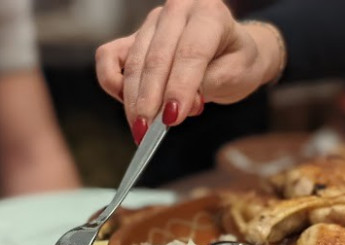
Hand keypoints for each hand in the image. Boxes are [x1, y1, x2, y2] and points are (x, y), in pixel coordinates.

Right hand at [95, 0, 286, 142]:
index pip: (190, 52)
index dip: (179, 87)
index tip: (171, 118)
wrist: (231, 51)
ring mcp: (152, 23)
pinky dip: (113, 82)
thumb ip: (206, 85)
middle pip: (156, 58)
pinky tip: (127, 103)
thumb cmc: (236, 61)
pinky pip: (108, 57)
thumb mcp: (235, 74)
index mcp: (209, 13)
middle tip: (147, 132)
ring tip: (142, 129)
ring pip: (133, 63)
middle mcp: (177, 10)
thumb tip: (173, 106)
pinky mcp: (133, 37)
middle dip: (149, 100)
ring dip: (133, 100)